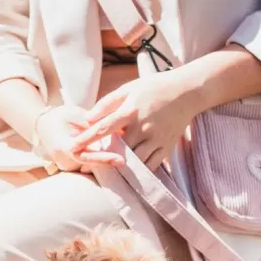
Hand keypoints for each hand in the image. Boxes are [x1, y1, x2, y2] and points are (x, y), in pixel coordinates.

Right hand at [33, 105, 122, 172]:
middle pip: (91, 166)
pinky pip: (88, 168)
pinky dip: (101, 162)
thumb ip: (91, 123)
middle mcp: (64, 161)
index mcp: (63, 146)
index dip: (103, 159)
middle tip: (130, 158)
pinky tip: (116, 157)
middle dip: (109, 161)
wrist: (43, 127)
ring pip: (91, 169)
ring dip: (106, 163)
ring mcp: (67, 167)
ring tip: (127, 157)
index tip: (120, 159)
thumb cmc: (60, 117)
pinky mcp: (72, 169)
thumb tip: (113, 127)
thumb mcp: (74, 114)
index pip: (85, 156)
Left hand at [72, 70, 201, 170]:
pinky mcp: (166, 148)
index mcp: (131, 110)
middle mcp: (143, 127)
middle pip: (118, 149)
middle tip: (87, 165)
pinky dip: (138, 172)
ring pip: (134, 161)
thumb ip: (106, 103)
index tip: (73, 147)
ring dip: (120, 167)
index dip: (87, 138)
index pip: (104, 127)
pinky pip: (150, 166)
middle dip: (102, 157)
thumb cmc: (154, 88)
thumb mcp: (129, 88)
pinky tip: (129, 173)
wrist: (187, 93)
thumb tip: (88, 118)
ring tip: (106, 171)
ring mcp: (156, 140)